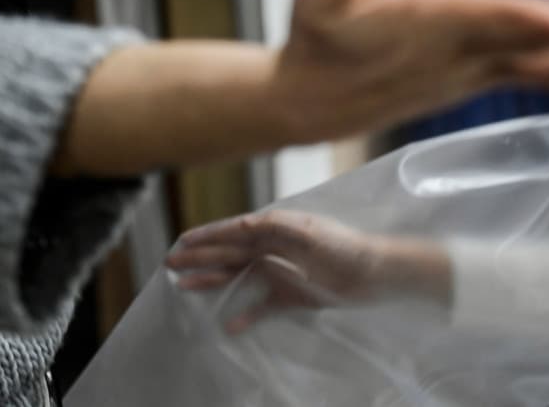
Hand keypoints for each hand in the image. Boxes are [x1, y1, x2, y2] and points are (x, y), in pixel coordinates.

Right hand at [166, 210, 450, 333]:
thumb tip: (248, 223)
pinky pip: (263, 306)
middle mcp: (275, 248)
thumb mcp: (312, 233)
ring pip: (239, 275)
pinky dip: (247, 314)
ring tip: (184, 285)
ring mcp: (282, 271)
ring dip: (213, 280)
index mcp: (278, 228)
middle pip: (231, 252)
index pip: (235, 230)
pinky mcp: (294, 295)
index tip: (182, 241)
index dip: (208, 235)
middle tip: (171, 264)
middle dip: (201, 256)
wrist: (377, 273)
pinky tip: (229, 325)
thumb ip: (280, 228)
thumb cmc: (346, 248)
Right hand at [270, 0, 548, 143]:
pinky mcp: (476, 80)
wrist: (310, 104)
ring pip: (543, 67)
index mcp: (425, 25)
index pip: (485, 20)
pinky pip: (537, 76)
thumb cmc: (318, 37)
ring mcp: (471, 74)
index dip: (528, 21)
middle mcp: (457, 54)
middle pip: (530, 46)